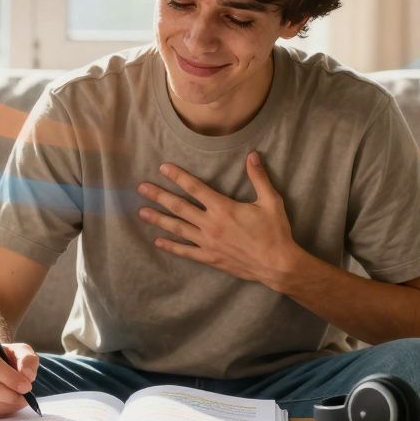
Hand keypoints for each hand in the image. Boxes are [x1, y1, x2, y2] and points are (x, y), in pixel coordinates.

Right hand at [0, 339, 38, 418]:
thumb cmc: (2, 356)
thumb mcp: (18, 350)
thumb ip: (27, 359)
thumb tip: (27, 376)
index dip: (10, 378)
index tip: (27, 386)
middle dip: (10, 395)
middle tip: (26, 397)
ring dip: (7, 405)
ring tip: (19, 400)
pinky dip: (0, 412)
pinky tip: (7, 404)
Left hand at [137, 151, 301, 289]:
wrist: (277, 264)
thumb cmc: (275, 232)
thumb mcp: (271, 201)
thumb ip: (259, 178)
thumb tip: (253, 156)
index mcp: (224, 208)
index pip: (195, 188)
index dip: (178, 177)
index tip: (163, 168)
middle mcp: (211, 224)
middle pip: (179, 207)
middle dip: (159, 196)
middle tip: (142, 188)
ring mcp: (208, 242)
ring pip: (178, 228)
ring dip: (159, 219)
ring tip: (141, 212)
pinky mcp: (210, 257)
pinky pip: (186, 251)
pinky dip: (171, 246)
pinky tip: (158, 241)